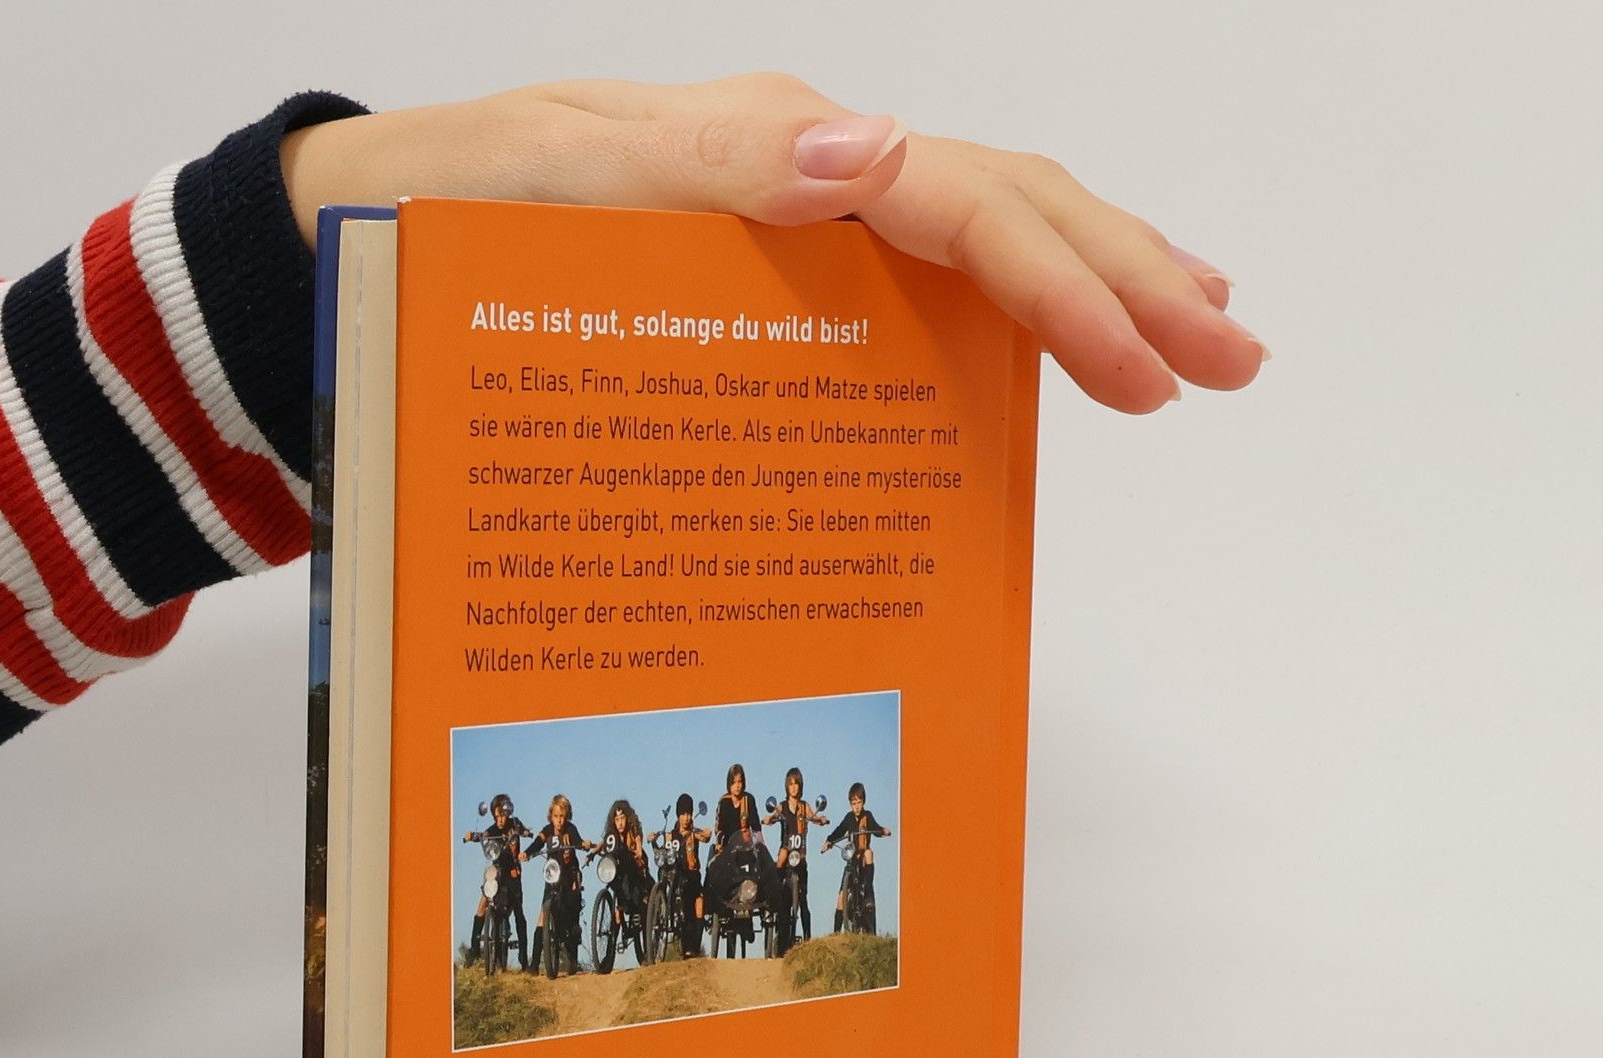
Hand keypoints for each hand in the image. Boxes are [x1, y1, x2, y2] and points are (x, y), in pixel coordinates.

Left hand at [281, 73, 1264, 413]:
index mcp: (772, 148)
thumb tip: (876, 156)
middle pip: (1002, 205)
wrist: (374, 223)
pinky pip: (912, 286)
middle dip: (1124, 278)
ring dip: (1092, 283)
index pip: (959, 201)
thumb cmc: (450, 209)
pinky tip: (1051, 348)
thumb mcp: (560, 176)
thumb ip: (711, 164)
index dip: (1064, 282)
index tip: (1148, 363)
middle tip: (1229, 359)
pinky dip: (1001, 311)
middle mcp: (803, 174)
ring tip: (1189, 339)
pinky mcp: (776, 276)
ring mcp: (797, 221)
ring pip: (977, 235)